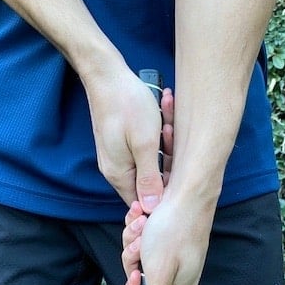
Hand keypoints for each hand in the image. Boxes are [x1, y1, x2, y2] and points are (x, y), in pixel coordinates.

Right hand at [83, 72, 172, 212]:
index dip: (163, 196)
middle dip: (166, 164)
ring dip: (163, 146)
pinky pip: (143, 150)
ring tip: (166, 122)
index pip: (142, 203)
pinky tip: (162, 116)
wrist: (106, 76)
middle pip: (148, 183)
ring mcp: (117, 157)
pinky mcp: (120, 144)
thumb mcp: (144, 145)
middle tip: (171, 136)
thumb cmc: (127, 106)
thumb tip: (152, 208)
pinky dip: (155, 137)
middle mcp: (115, 170)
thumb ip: (149, 179)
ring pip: (149, 163)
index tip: (178, 176)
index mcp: (119, 175)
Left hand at [122, 193, 215, 284]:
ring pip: (138, 255)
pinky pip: (143, 238)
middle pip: (138, 275)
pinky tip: (144, 215)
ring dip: (135, 237)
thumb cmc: (174, 231)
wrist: (185, 192)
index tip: (137, 267)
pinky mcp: (167, 238)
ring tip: (145, 223)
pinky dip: (139, 226)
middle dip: (133, 255)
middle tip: (142, 241)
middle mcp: (177, 276)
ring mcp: (172, 256)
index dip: (134, 281)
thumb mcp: (158, 274)